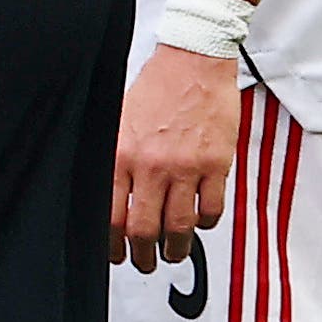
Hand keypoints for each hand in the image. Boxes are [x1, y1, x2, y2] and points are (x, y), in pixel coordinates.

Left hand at [112, 45, 236, 272]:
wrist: (194, 60)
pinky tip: (200, 223)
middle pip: (145, 230)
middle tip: (145, 262)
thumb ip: (112, 162)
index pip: (111, 218)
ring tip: (173, 253)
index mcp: (120, 157)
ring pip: (180, 226)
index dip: (113, 246)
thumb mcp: (116, 124)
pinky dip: (206, 224)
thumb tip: (104, 202)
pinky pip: (212, 209)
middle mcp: (151, 166)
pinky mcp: (216, 163)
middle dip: (143, 256)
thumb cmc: (156, 89)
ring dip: (176, 248)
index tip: (117, 255)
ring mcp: (186, 166)